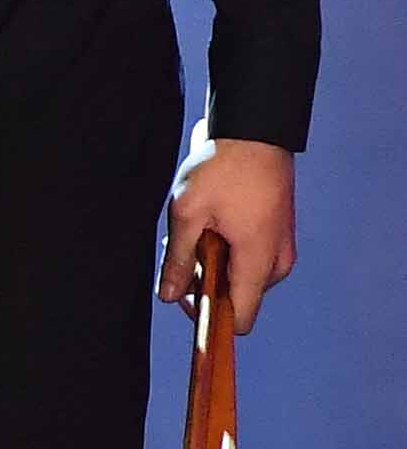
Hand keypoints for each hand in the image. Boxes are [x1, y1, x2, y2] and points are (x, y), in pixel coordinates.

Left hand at [162, 131, 296, 337]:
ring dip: (211, 262)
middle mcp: (276, 260)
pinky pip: (249, 255)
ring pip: (240, 274)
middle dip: (203, 281)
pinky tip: (207, 224)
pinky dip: (225, 248)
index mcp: (257, 261)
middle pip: (237, 296)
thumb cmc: (223, 168)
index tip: (184, 303)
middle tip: (178, 250)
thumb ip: (177, 259)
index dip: (211, 319)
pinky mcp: (276, 232)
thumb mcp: (187, 213)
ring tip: (192, 230)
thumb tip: (169, 296)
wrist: (255, 130)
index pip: (242, 316)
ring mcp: (280, 246)